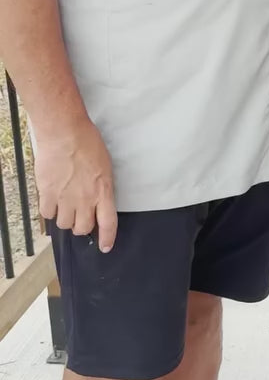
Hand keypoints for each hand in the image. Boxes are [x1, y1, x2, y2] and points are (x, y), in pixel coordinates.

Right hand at [35, 118, 117, 251]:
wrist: (64, 133)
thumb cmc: (88, 143)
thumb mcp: (104, 166)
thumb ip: (102, 186)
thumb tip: (97, 199)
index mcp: (103, 191)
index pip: (108, 223)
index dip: (107, 238)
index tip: (105, 247)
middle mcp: (85, 199)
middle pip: (83, 228)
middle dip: (81, 226)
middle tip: (78, 216)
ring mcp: (66, 198)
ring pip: (64, 224)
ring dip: (64, 218)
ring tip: (64, 205)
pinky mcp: (48, 194)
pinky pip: (48, 214)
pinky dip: (49, 210)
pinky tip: (51, 199)